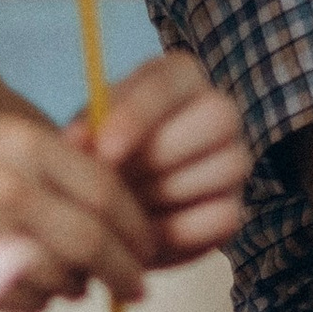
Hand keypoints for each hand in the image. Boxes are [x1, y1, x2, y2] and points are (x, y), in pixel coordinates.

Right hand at [0, 115, 160, 311]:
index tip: (147, 245)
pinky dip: (37, 304)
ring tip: (72, 287)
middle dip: (126, 269)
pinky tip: (27, 293)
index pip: (106, 188)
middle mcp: (9, 184)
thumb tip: (112, 201)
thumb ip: (44, 165)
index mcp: (20, 140)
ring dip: (76, 289)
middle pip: (96, 239)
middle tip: (136, 288)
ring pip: (65, 277)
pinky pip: (25, 302)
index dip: (136, 224)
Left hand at [80, 52, 249, 268]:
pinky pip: (223, 216)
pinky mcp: (233, 208)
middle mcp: (219, 113)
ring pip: (226, 166)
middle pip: (218, 117)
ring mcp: (233, 161)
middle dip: (160, 154)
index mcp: (181, 79)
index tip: (105, 150)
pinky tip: (143, 233)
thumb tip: (79, 142)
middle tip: (114, 182)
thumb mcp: (86, 136)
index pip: (175, 78)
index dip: (140, 113)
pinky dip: (179, 229)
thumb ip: (85, 132)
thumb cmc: (101, 158)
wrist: (111, 212)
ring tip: (123, 206)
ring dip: (167, 192)